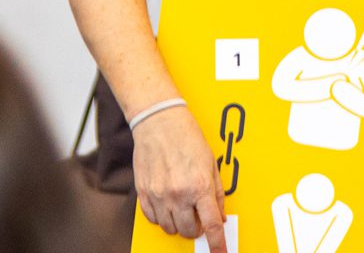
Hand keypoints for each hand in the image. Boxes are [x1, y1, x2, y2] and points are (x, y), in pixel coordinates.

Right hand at [132, 106, 226, 252]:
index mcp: (200, 186)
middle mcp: (178, 193)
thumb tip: (220, 215)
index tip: (219, 251)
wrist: (159, 122)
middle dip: (197, 229)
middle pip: (189, 231)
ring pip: (170, 228)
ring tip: (182, 207)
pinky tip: (167, 203)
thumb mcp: (211, 164)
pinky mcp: (143, 193)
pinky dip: (162, 217)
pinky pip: (153, 219)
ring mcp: (159, 195)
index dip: (217, 243)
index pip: (211, 225)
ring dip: (178, 223)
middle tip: (198, 216)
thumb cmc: (187, 138)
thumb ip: (216, 193)